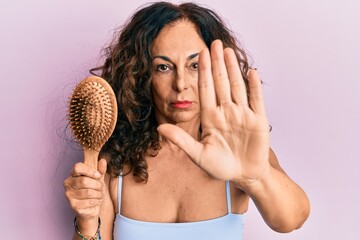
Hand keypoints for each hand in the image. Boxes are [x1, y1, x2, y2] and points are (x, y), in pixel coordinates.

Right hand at [63, 158, 106, 220]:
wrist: (90, 208)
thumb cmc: (93, 190)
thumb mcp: (98, 179)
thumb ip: (100, 170)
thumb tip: (102, 161)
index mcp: (73, 174)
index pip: (77, 167)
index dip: (89, 170)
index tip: (98, 175)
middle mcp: (68, 183)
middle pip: (84, 181)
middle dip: (97, 185)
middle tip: (102, 187)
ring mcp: (69, 195)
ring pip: (88, 192)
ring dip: (98, 194)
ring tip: (100, 194)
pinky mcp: (73, 205)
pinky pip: (88, 202)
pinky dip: (96, 201)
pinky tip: (96, 201)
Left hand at [157, 40, 269, 188]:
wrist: (244, 175)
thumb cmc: (220, 167)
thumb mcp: (198, 155)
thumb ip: (181, 140)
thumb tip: (161, 127)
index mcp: (211, 117)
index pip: (206, 90)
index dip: (203, 72)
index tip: (200, 54)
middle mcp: (226, 112)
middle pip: (221, 83)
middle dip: (217, 63)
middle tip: (214, 42)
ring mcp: (242, 114)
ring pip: (237, 86)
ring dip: (233, 69)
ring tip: (228, 51)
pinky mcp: (259, 120)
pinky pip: (256, 100)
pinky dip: (254, 86)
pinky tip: (250, 71)